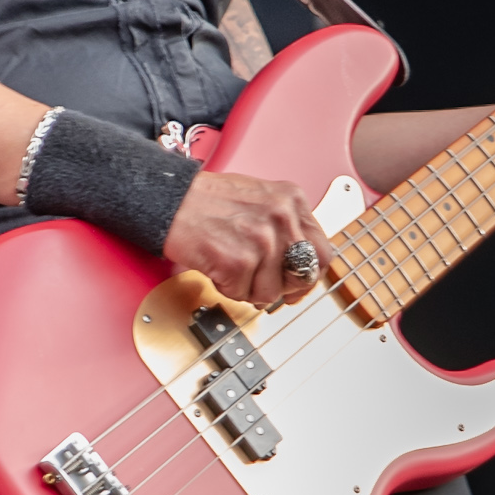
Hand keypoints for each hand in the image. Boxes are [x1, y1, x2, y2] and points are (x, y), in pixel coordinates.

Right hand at [161, 170, 331, 307]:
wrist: (171, 200)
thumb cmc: (210, 201)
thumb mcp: (263, 199)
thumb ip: (287, 227)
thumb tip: (301, 264)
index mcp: (292, 201)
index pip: (322, 252)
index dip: (309, 276)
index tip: (297, 284)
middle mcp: (282, 217)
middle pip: (303, 275)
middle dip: (283, 287)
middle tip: (264, 284)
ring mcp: (261, 239)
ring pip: (272, 292)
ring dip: (249, 288)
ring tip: (232, 267)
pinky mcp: (238, 260)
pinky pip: (242, 294)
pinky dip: (228, 288)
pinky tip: (218, 267)